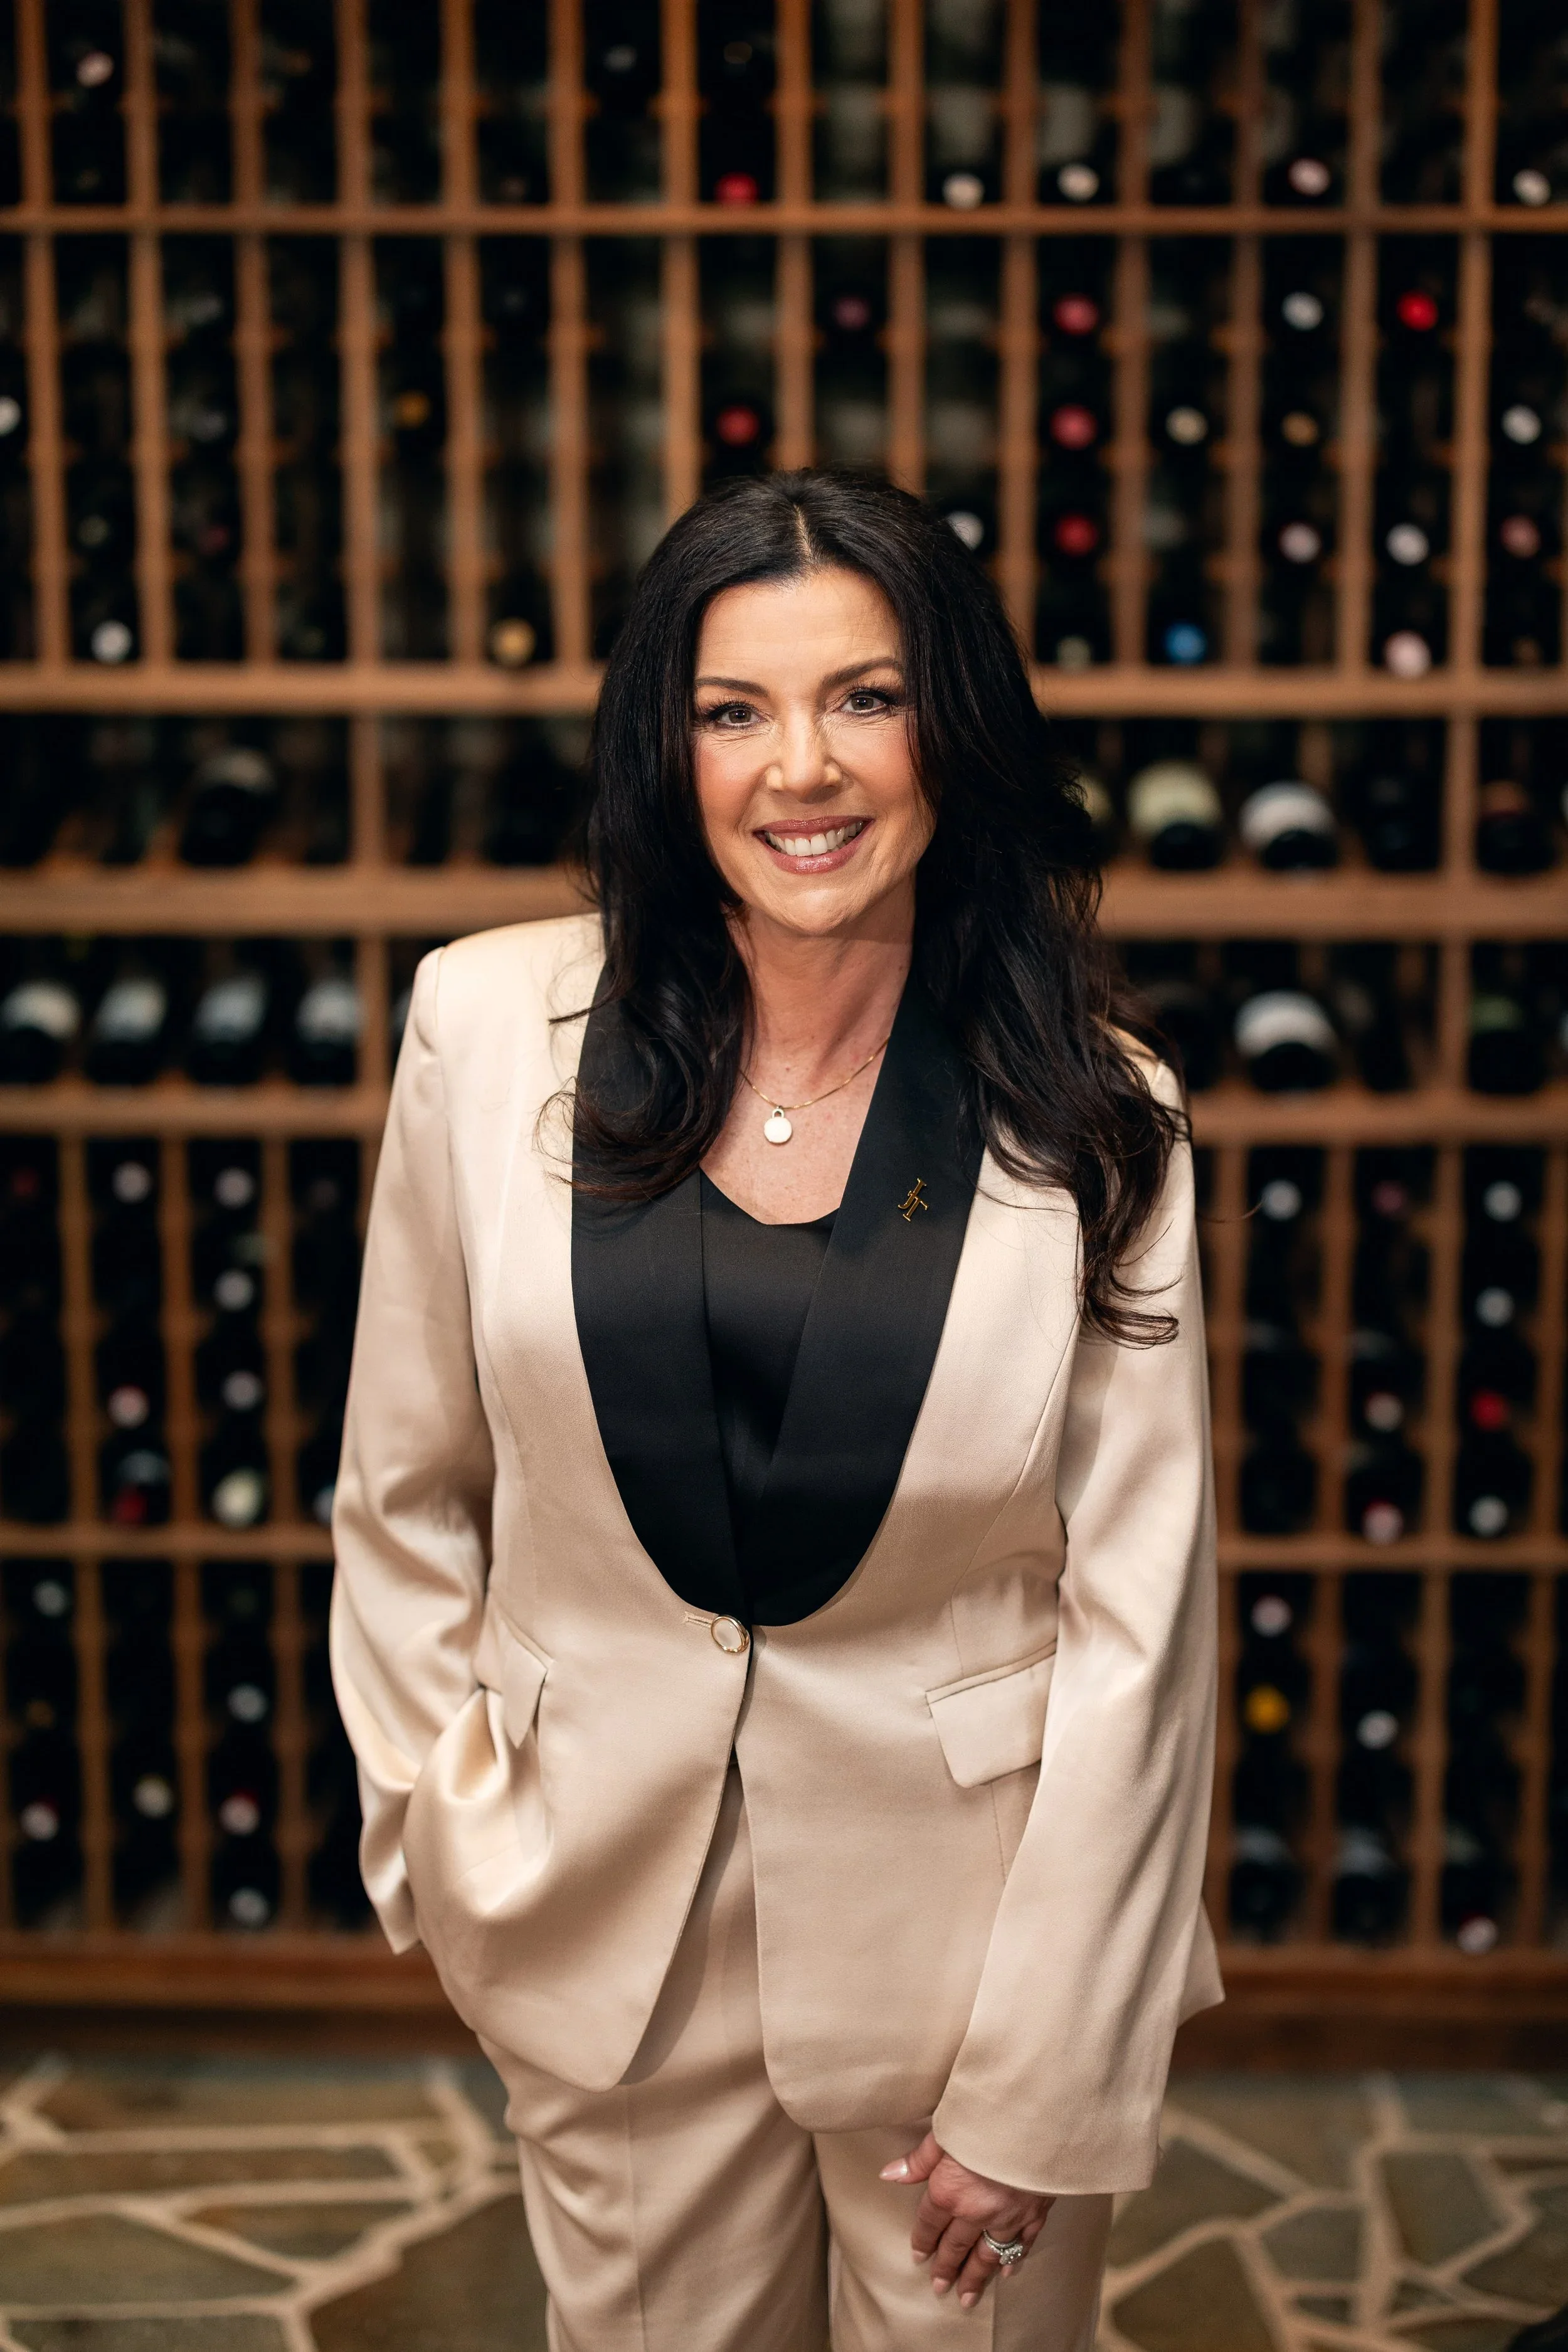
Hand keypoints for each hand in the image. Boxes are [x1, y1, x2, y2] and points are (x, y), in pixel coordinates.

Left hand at [881, 2131, 1054, 2308]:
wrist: (1036, 2119)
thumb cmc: (985, 2118)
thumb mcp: (944, 2132)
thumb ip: (919, 2160)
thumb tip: (889, 2175)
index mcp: (950, 2191)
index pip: (930, 2223)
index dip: (923, 2240)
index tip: (918, 2257)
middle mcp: (976, 2211)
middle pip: (956, 2246)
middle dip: (946, 2268)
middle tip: (939, 2288)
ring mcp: (1008, 2216)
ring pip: (987, 2255)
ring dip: (975, 2277)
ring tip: (966, 2299)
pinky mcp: (1035, 2213)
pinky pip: (1022, 2244)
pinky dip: (1013, 2260)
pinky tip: (1006, 2274)